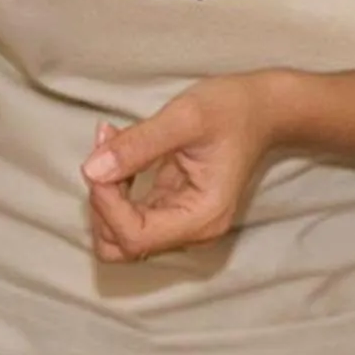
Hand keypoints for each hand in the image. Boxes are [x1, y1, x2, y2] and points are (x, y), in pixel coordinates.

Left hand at [80, 73, 280, 260]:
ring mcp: (181, 224)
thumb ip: (138, 144)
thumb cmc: (233, 110)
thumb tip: (92, 170)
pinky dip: (113, 185)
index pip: (134, 237)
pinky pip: (127, 213)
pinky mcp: (170, 210)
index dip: (106, 204)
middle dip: (101, 201)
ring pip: (117, 232)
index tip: (101, 161)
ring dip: (103, 193)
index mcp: (202, 218)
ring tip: (111, 143)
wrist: (263, 110)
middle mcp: (192, 231)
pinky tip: (118, 147)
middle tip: (105, 149)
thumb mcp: (185, 117)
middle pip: (120, 244)